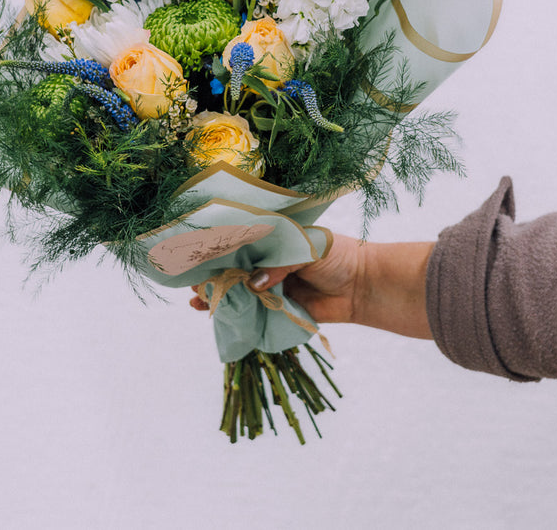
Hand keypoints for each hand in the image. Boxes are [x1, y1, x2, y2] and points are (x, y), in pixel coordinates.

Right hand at [188, 233, 365, 323]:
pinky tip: (218, 316)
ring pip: (242, 291)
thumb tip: (252, 285)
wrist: (364, 286)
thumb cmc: (338, 256)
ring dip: (221, 296)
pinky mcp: (281, 308)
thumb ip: (278, 266)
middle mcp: (272, 262)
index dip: (222, 248)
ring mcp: (275, 285)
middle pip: (237, 268)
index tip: (199, 253)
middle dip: (215, 275)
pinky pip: (256, 312)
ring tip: (197, 301)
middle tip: (192, 282)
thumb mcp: (305, 251)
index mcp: (277, 239)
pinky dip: (238, 314)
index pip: (244, 241)